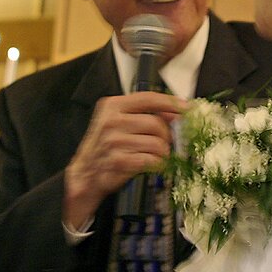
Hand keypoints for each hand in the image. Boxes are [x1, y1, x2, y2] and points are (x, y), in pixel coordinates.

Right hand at [63, 92, 185, 226]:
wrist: (85, 174)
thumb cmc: (105, 146)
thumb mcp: (118, 122)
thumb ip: (143, 113)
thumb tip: (175, 112)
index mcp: (112, 105)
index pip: (148, 98)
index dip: (171, 102)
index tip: (186, 107)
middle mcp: (112, 121)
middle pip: (156, 123)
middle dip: (166, 135)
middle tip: (164, 142)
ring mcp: (114, 142)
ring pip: (157, 143)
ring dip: (163, 152)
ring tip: (156, 155)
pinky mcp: (118, 161)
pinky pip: (151, 160)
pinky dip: (157, 163)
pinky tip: (152, 163)